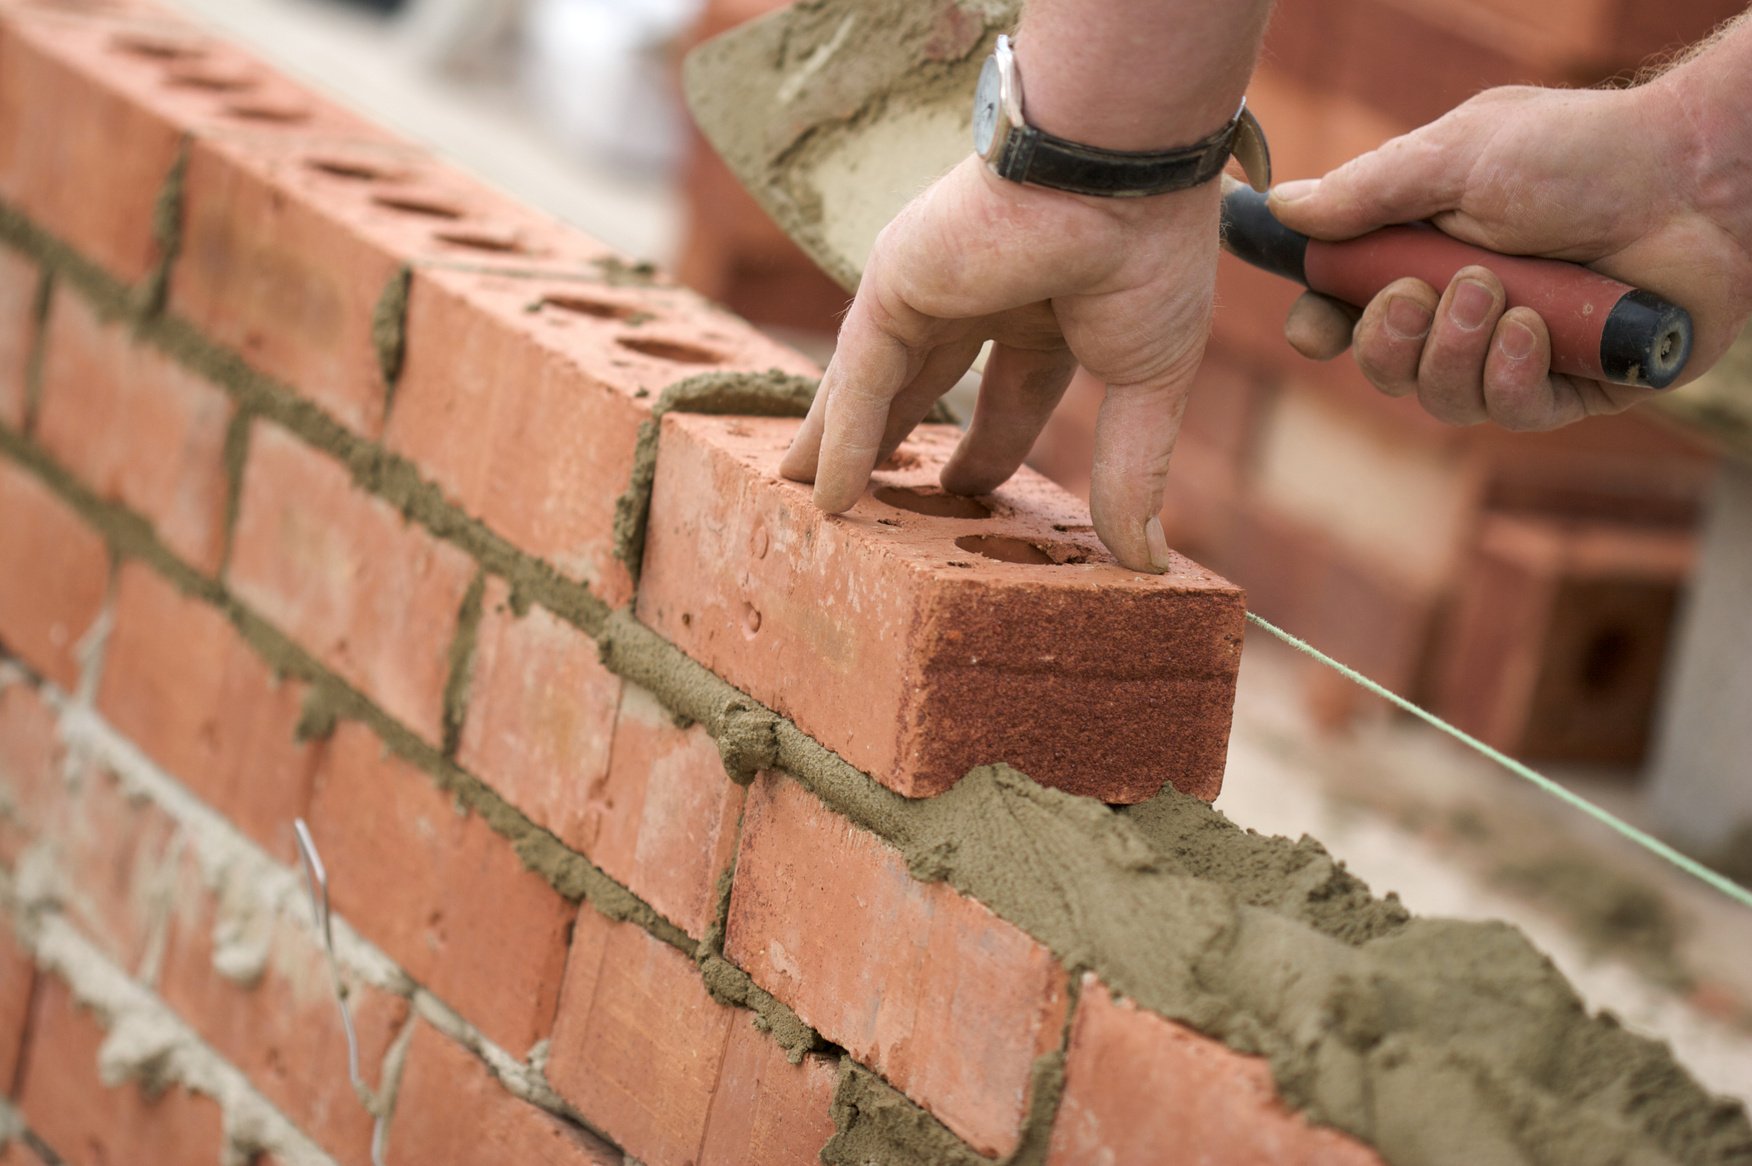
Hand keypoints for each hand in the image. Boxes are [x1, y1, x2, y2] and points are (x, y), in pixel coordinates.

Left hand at [780, 155, 1224, 571]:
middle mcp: (980, 296)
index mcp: (1046, 310)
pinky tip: (825, 496)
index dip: (987, 450)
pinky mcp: (893, 284)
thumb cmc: (1151, 256)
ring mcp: (930, 288)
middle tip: (863, 498)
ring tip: (804, 500)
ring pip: (873, 383)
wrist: (1119, 174)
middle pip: (919, 387)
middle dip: (890, 442)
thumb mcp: (1148, 382)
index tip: (964, 495)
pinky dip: (841, 438)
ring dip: (838, 443)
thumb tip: (1147, 560)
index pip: (1009, 394)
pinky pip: (859, 378)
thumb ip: (1133, 470)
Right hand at [1267, 82, 1751, 429]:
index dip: (1324, 328)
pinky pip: (1513, 413)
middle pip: (1386, 367)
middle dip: (1388, 341)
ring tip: (1495, 293)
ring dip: (1454, 351)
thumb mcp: (1454, 159)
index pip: (1349, 311)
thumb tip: (1284, 208)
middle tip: (1414, 294)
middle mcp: (1468, 309)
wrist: (1693, 177)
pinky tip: (1535, 329)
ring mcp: (1521, 353)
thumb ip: (1366, 192)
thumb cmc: (1580, 153)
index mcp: (1428, 253)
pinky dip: (1512, 375)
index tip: (1313, 330)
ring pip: (1442, 399)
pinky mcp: (1576, 388)